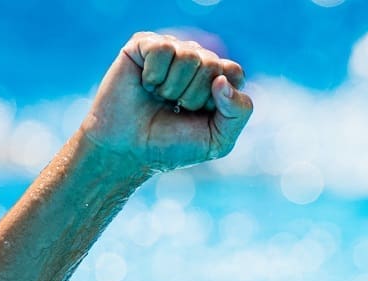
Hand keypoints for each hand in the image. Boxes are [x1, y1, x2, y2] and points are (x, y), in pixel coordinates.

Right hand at [79, 32, 252, 174]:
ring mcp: (171, 50)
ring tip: (159, 97)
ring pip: (189, 55)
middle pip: (212, 64)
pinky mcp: (144, 44)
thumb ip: (239, 112)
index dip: (218, 97)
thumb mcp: (218, 140)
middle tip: (174, 108)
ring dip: (172, 87)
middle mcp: (196, 61)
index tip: (199, 114)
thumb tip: (222, 80)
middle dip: (193, 95)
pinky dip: (154, 74)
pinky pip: (163, 48)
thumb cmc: (173, 146)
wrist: (128, 150)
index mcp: (216, 80)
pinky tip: (145, 84)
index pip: (234, 72)